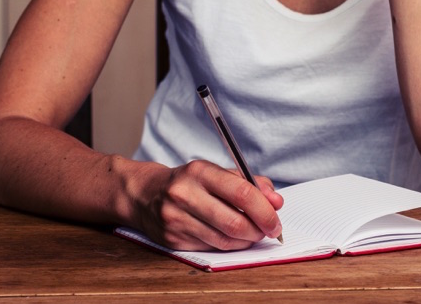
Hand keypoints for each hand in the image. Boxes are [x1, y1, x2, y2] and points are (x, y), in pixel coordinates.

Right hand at [130, 160, 283, 250]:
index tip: (276, 220)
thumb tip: (275, 200)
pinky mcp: (172, 239)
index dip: (265, 210)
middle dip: (259, 230)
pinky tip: (232, 238)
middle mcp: (185, 195)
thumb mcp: (216, 172)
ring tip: (253, 233)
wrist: (144, 194)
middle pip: (234, 222)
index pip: (242, 193)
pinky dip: (228, 245)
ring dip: (246, 240)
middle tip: (269, 230)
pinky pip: (211, 248)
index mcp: (199, 172)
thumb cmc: (188, 182)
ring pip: (224, 240)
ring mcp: (176, 219)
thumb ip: (249, 183)